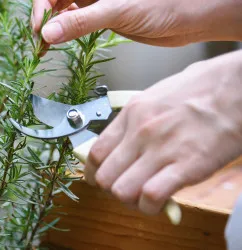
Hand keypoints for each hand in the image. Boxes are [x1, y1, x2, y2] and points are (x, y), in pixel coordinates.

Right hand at [32, 0, 241, 46]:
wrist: (188, 19)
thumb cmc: (163, 4)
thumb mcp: (116, 11)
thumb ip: (81, 22)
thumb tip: (49, 33)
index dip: (42, 8)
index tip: (40, 29)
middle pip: (55, 1)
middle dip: (44, 20)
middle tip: (40, 42)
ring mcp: (96, 3)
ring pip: (64, 12)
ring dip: (52, 28)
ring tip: (45, 47)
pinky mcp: (102, 16)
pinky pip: (76, 22)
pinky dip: (65, 32)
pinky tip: (61, 42)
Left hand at [84, 49, 241, 214]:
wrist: (238, 87)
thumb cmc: (201, 89)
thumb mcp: (156, 96)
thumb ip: (135, 120)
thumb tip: (123, 142)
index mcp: (131, 114)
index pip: (95, 153)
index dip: (94, 173)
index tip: (100, 179)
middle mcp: (140, 132)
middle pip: (104, 177)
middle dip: (111, 190)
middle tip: (126, 189)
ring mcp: (161, 150)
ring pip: (122, 191)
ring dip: (130, 200)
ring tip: (143, 196)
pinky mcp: (186, 166)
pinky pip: (151, 196)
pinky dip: (151, 206)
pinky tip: (159, 202)